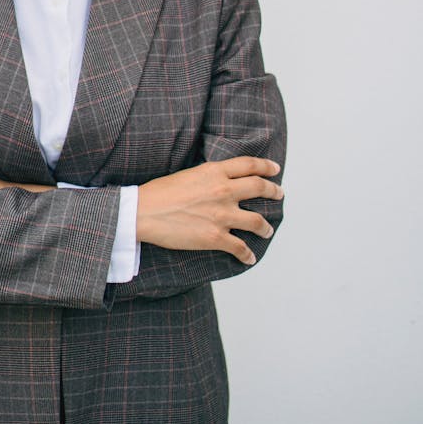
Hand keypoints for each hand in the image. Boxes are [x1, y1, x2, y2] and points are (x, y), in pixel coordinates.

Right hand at [136, 156, 283, 264]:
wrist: (144, 211)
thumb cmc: (161, 192)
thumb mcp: (190, 173)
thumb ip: (210, 176)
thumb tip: (223, 181)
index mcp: (215, 171)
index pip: (249, 165)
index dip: (266, 167)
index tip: (275, 170)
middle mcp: (223, 190)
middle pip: (259, 188)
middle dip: (273, 192)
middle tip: (279, 194)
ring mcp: (221, 215)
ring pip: (257, 221)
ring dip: (265, 227)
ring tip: (267, 229)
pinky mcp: (215, 237)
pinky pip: (240, 248)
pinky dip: (247, 255)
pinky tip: (249, 258)